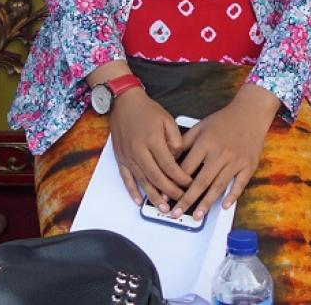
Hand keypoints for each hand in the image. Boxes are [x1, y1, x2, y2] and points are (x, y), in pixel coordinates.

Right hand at [107, 89, 190, 210]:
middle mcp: (139, 151)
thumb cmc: (147, 110)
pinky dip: (132, 191)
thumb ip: (176, 138)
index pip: (169, 165)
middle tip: (180, 201)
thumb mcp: (167, 119)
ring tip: (163, 208)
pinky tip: (139, 200)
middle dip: (169, 191)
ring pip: (142, 181)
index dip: (180, 177)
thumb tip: (179, 156)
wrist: (124, 102)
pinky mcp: (120, 158)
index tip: (189, 184)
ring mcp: (128, 156)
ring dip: (153, 196)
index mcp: (153, 141)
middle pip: (156, 177)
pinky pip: (126, 178)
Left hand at [173, 84, 280, 219]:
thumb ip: (184, 141)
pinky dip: (232, 196)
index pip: (187, 167)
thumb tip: (169, 156)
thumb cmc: (223, 120)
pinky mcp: (248, 165)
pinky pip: (240, 184)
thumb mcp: (200, 126)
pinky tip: (223, 206)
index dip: (175, 182)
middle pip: (201, 181)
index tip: (166, 194)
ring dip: (207, 203)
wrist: (250, 113)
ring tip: (197, 216)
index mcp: (205, 143)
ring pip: (218, 185)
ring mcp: (235, 161)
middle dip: (187, 199)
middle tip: (177, 213)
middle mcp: (220, 153)